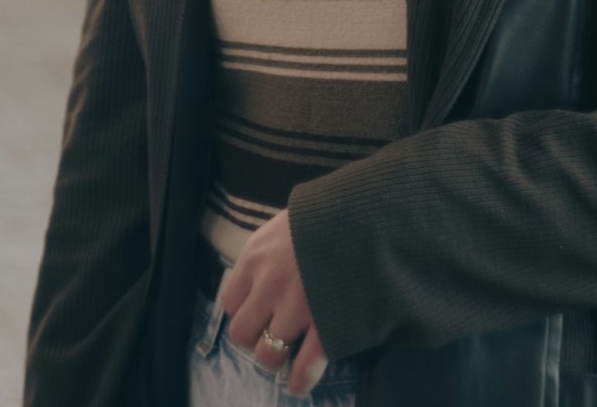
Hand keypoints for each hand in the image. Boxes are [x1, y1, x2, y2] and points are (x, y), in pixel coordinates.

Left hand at [220, 209, 327, 395]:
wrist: (366, 210)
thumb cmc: (327, 212)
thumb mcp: (287, 221)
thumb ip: (271, 249)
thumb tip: (266, 269)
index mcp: (256, 256)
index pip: (230, 300)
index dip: (245, 308)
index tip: (258, 309)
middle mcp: (269, 284)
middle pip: (242, 332)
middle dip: (255, 336)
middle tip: (271, 331)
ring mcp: (297, 307)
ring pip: (268, 354)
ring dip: (276, 356)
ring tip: (288, 351)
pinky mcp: (326, 323)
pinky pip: (305, 365)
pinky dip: (301, 379)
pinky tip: (299, 384)